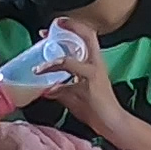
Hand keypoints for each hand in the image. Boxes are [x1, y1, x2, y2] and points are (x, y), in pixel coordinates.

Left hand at [40, 17, 128, 135]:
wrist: (112, 122)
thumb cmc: (96, 110)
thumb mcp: (74, 96)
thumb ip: (61, 89)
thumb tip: (45, 88)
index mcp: (94, 62)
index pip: (86, 37)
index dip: (71, 27)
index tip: (54, 26)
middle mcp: (96, 62)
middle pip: (87, 35)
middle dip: (67, 28)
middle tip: (46, 32)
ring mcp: (94, 71)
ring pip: (70, 57)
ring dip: (51, 60)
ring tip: (38, 64)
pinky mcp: (91, 81)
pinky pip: (69, 70)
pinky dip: (54, 70)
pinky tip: (43, 77)